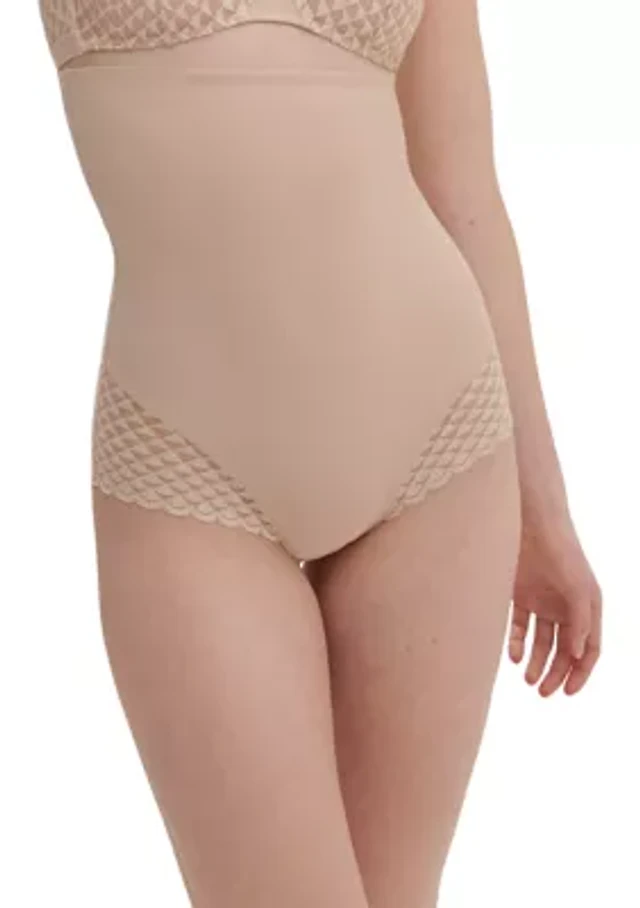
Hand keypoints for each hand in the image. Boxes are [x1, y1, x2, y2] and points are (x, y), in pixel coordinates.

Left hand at [508, 506, 601, 695]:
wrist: (530, 522)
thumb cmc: (561, 551)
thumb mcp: (578, 588)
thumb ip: (580, 622)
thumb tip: (578, 655)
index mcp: (588, 606)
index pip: (589, 648)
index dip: (581, 672)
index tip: (568, 692)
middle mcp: (566, 606)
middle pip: (564, 649)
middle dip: (556, 673)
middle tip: (543, 692)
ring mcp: (542, 600)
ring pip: (541, 641)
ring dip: (536, 662)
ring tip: (528, 680)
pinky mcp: (519, 594)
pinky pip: (518, 626)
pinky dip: (516, 642)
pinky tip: (513, 656)